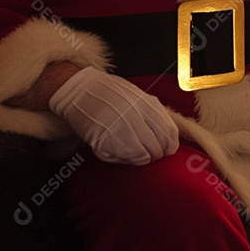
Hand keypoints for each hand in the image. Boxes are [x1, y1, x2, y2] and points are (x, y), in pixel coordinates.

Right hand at [48, 67, 178, 164]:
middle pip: (158, 146)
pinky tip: (124, 153)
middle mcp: (137, 117)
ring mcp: (122, 129)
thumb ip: (152, 112)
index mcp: (146, 104)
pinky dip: (129, 159)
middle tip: (151, 154)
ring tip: (137, 154)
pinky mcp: (107, 141)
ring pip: (144, 155)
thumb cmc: (107, 92)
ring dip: (143, 158)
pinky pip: (126, 157)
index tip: (166, 149)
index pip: (169, 132)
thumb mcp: (136, 95)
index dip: (169, 145)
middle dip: (156, 153)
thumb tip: (166, 133)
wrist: (80, 91)